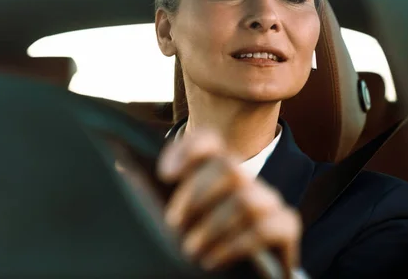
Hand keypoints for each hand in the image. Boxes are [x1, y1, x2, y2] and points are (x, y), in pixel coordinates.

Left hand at [157, 130, 301, 276]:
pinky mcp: (286, 226)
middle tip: (173, 222)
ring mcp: (268, 200)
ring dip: (213, 226)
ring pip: (245, 201)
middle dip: (196, 195)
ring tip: (190, 248)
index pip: (209, 142)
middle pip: (228, 168)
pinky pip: (265, 229)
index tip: (165, 175)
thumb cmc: (201, 238)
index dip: (189, 150)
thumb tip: (122, 167)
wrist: (242, 270)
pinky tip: (213, 260)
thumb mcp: (179, 215)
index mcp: (216, 169)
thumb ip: (154, 192)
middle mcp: (245, 179)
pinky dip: (235, 245)